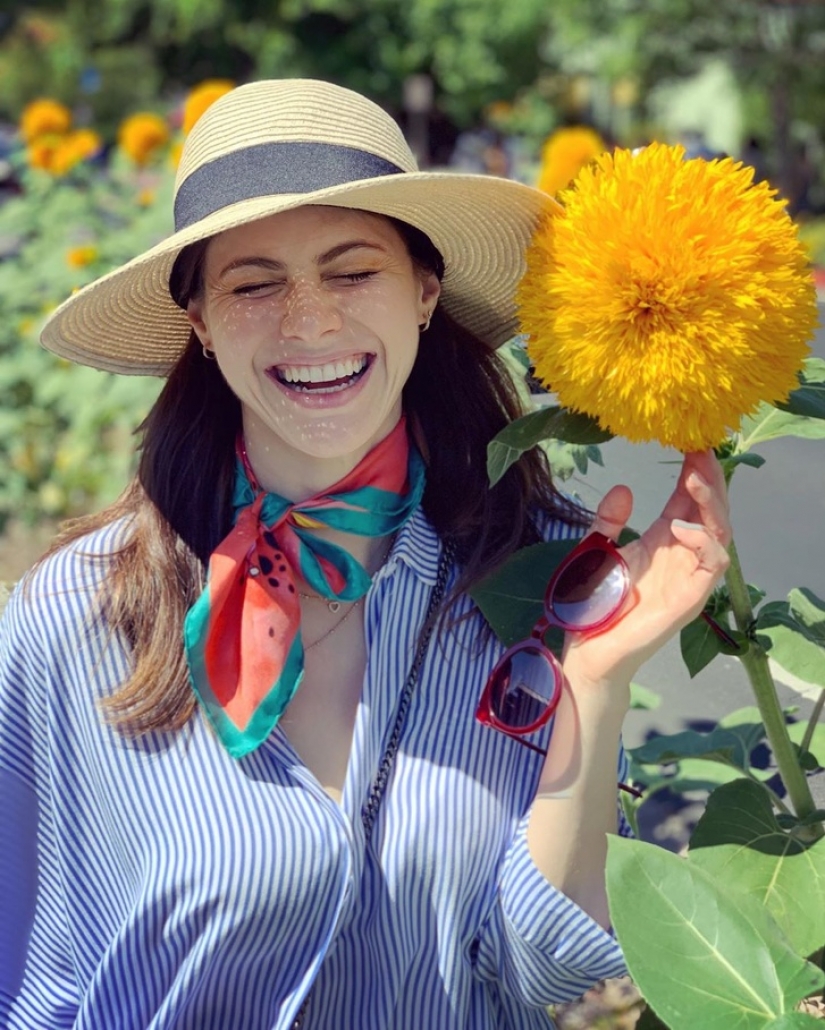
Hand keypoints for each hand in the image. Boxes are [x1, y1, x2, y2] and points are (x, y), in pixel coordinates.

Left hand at [562, 450, 731, 692]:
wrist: (590, 650)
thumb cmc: (596, 603)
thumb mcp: (598, 550)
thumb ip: (609, 520)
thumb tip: (624, 488)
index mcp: (664, 540)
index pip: (688, 500)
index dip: (693, 472)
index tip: (691, 442)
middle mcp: (682, 555)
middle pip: (710, 511)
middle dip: (709, 479)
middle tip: (700, 449)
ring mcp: (690, 576)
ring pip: (720, 533)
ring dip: (711, 504)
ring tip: (694, 478)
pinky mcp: (692, 599)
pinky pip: (713, 565)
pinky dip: (704, 542)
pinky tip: (683, 527)